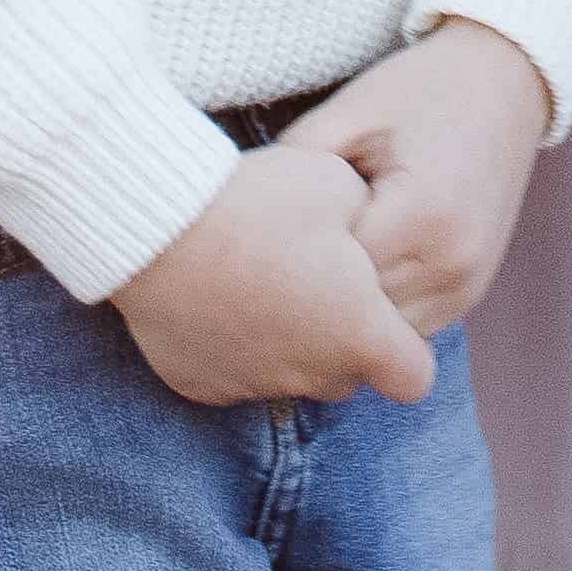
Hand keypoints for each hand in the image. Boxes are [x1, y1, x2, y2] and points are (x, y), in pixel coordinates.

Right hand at [114, 141, 436, 409]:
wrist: (159, 226)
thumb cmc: (261, 201)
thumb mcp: (339, 184)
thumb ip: (370, 224)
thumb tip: (369, 233)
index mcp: (357, 334)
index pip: (413, 376)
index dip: (408, 346)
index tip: (384, 309)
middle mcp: (310, 375)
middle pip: (348, 375)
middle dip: (344, 338)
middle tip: (320, 279)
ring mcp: (251, 386)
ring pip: (291, 375)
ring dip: (290, 342)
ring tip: (264, 277)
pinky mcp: (200, 384)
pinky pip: (235, 373)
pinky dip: (236, 345)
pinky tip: (220, 295)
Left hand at [279, 18, 550, 334]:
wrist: (503, 81)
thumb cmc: (418, 89)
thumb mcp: (350, 112)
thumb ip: (297, 167)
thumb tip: (247, 220)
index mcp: (422, 213)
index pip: (333, 276)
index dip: (291, 262)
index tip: (264, 243)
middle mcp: (453, 260)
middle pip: (357, 316)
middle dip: (314, 296)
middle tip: (272, 267)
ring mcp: (468, 283)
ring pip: (383, 334)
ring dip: (346, 314)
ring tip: (308, 276)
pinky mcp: (472, 292)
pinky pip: (410, 328)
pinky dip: (377, 312)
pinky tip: (347, 279)